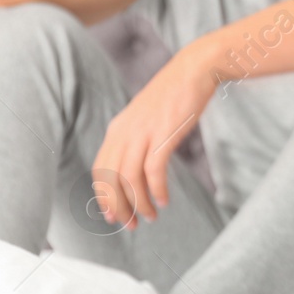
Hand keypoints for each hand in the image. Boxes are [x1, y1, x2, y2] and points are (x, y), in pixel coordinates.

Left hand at [91, 44, 219, 229]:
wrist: (194, 69)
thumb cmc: (175, 94)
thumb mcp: (145, 116)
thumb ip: (135, 137)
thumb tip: (133, 165)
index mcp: (117, 128)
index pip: (100, 170)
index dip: (104, 196)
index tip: (114, 214)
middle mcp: (125, 132)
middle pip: (110, 179)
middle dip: (119, 207)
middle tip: (132, 224)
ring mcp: (144, 132)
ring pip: (129, 178)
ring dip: (139, 203)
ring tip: (151, 216)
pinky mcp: (164, 134)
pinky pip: (154, 170)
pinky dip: (156, 189)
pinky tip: (164, 200)